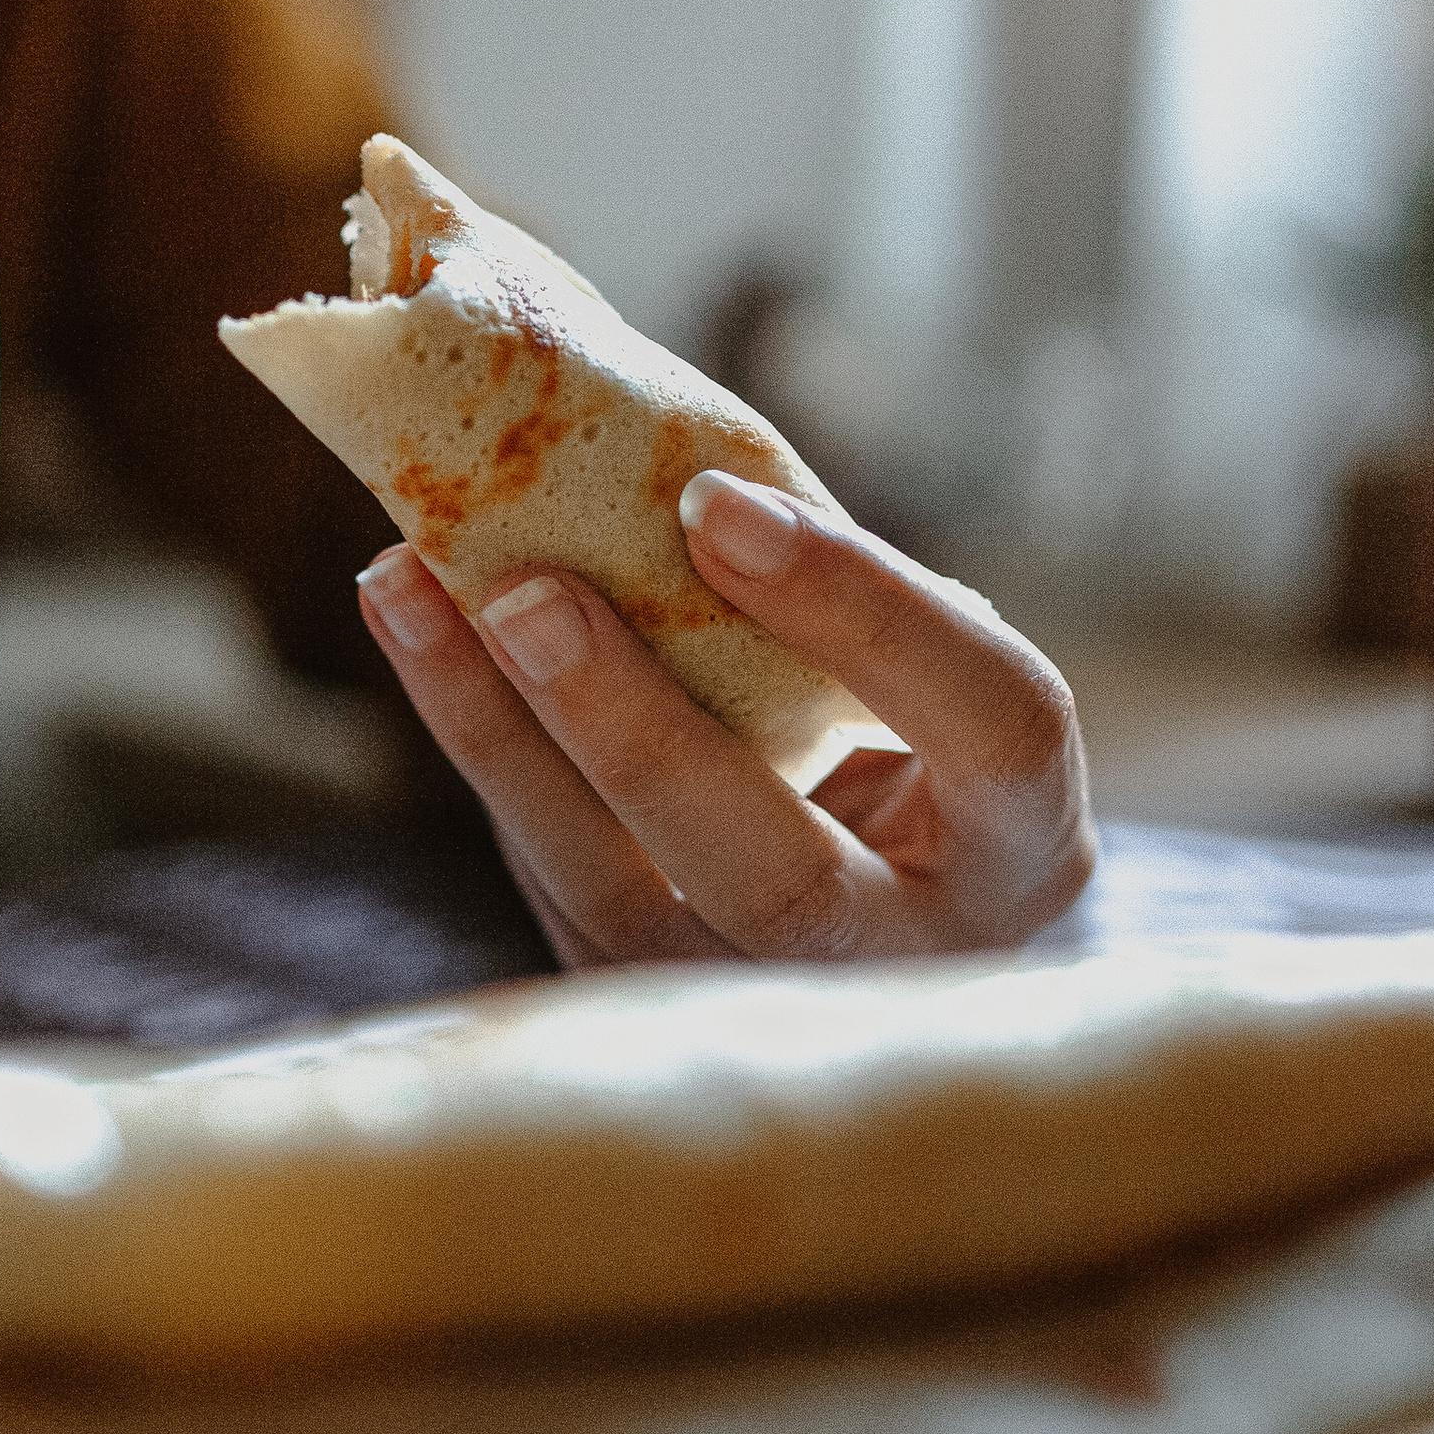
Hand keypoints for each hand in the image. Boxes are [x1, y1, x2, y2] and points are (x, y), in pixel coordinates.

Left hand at [356, 470, 1095, 966]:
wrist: (873, 909)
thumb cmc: (908, 745)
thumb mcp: (919, 674)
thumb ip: (832, 586)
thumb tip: (648, 422)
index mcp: (1025, 851)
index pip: (993, 725)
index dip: (867, 613)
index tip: (718, 505)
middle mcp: (910, 960)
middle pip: (778, 878)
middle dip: (636, 734)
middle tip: (525, 594)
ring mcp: (766, 1010)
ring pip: (620, 902)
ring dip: (502, 739)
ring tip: (408, 588)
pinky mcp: (643, 1008)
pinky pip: (551, 886)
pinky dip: (485, 752)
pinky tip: (423, 634)